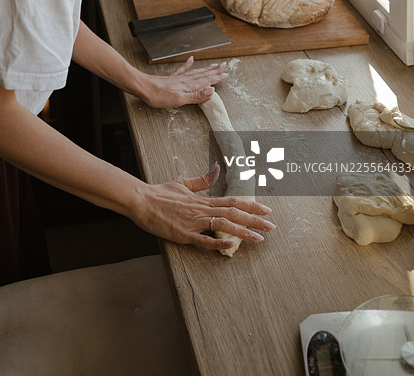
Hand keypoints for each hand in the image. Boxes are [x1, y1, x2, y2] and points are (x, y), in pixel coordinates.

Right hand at [132, 163, 275, 251]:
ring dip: (243, 231)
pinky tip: (230, 245)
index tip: (267, 210)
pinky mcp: (183, 234)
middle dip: (254, 220)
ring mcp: (193, 222)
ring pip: (223, 225)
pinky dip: (217, 242)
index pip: (232, 202)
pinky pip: (203, 240)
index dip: (251, 206)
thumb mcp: (184, 182)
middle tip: (272, 227)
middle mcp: (201, 210)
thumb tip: (217, 168)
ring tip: (259, 238)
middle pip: (233, 214)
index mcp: (203, 199)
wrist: (142, 200)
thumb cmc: (161, 192)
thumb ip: (202, 180)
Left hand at [138, 56, 227, 107]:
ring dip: (206, 68)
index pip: (207, 81)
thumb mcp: (179, 100)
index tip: (226, 75)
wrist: (143, 88)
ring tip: (214, 65)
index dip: (217, 78)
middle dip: (215, 71)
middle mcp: (185, 80)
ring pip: (196, 72)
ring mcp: (178, 78)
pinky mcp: (171, 78)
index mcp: (188, 85)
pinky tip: (190, 59)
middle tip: (225, 66)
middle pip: (203, 74)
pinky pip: (182, 69)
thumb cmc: (158, 96)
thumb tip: (211, 91)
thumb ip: (196, 96)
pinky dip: (188, 64)